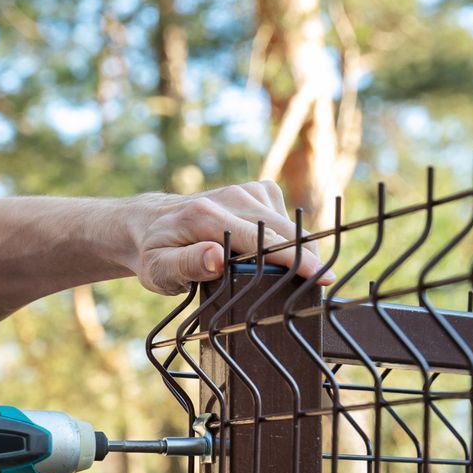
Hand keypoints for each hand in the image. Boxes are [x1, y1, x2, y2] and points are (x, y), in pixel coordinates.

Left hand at [121, 182, 332, 295]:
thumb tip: (216, 257)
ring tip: (293, 274)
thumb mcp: (159, 269)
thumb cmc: (155, 253)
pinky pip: (284, 217)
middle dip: (306, 255)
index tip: (321, 277)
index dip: (294, 260)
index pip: (262, 240)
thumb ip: (186, 264)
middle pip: (284, 228)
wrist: (150, 223)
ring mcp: (247, 190)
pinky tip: (273, 253)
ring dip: (296, 248)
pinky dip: (287, 236)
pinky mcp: (257, 191)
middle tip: (321, 283)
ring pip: (289, 223)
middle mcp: (232, 196)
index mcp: (207, 216)